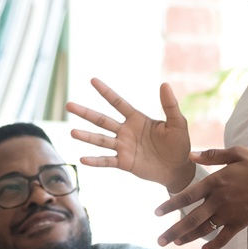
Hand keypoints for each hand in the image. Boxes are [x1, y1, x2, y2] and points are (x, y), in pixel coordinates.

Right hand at [66, 78, 194, 192]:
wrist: (179, 168)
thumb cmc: (179, 143)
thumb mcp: (177, 123)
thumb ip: (169, 105)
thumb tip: (164, 84)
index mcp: (137, 119)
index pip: (118, 103)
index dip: (106, 92)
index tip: (92, 80)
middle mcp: (126, 131)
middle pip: (103, 120)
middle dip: (86, 113)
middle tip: (69, 104)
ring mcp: (123, 147)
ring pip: (101, 140)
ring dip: (87, 136)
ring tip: (72, 132)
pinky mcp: (124, 162)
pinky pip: (107, 161)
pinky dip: (95, 161)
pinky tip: (82, 159)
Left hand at [155, 146, 247, 248]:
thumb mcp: (238, 153)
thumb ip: (213, 155)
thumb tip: (190, 154)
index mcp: (217, 182)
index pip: (187, 196)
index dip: (170, 205)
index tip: (156, 213)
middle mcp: (220, 200)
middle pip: (191, 219)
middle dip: (173, 231)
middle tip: (159, 241)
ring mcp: (230, 214)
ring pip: (204, 230)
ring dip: (188, 238)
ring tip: (175, 243)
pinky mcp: (240, 223)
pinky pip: (223, 237)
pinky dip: (213, 245)